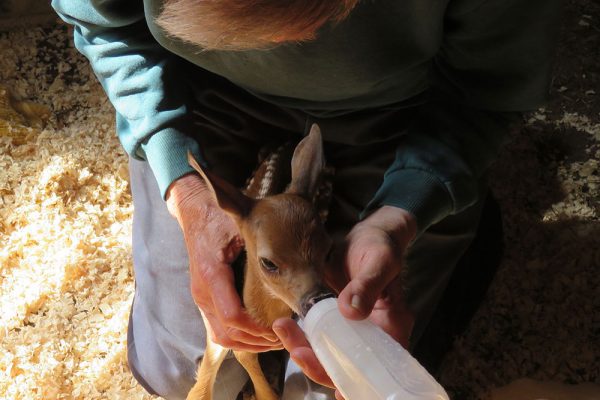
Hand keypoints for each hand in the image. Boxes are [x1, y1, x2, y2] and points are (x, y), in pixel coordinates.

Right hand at [167, 173, 279, 351]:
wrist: (197, 213)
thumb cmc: (221, 219)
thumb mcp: (241, 228)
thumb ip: (259, 247)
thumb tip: (288, 265)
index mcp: (212, 275)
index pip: (233, 316)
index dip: (257, 329)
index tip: (278, 328)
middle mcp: (202, 291)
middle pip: (227, 333)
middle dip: (256, 341)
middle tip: (282, 339)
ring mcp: (201, 297)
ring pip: (221, 336)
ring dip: (247, 344)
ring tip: (272, 341)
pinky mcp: (204, 299)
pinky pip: (217, 328)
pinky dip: (237, 337)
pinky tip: (256, 335)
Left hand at [274, 206, 416, 396]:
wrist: (368, 234)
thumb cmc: (381, 245)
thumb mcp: (379, 260)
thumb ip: (367, 285)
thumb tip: (351, 311)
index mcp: (392, 327)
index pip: (379, 369)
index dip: (358, 382)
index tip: (337, 387)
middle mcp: (372, 335)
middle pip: (348, 367)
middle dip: (320, 366)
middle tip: (297, 351)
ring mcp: (352, 330)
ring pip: (328, 355)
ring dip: (305, 351)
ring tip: (283, 330)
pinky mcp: (334, 320)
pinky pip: (317, 337)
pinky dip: (301, 336)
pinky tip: (284, 324)